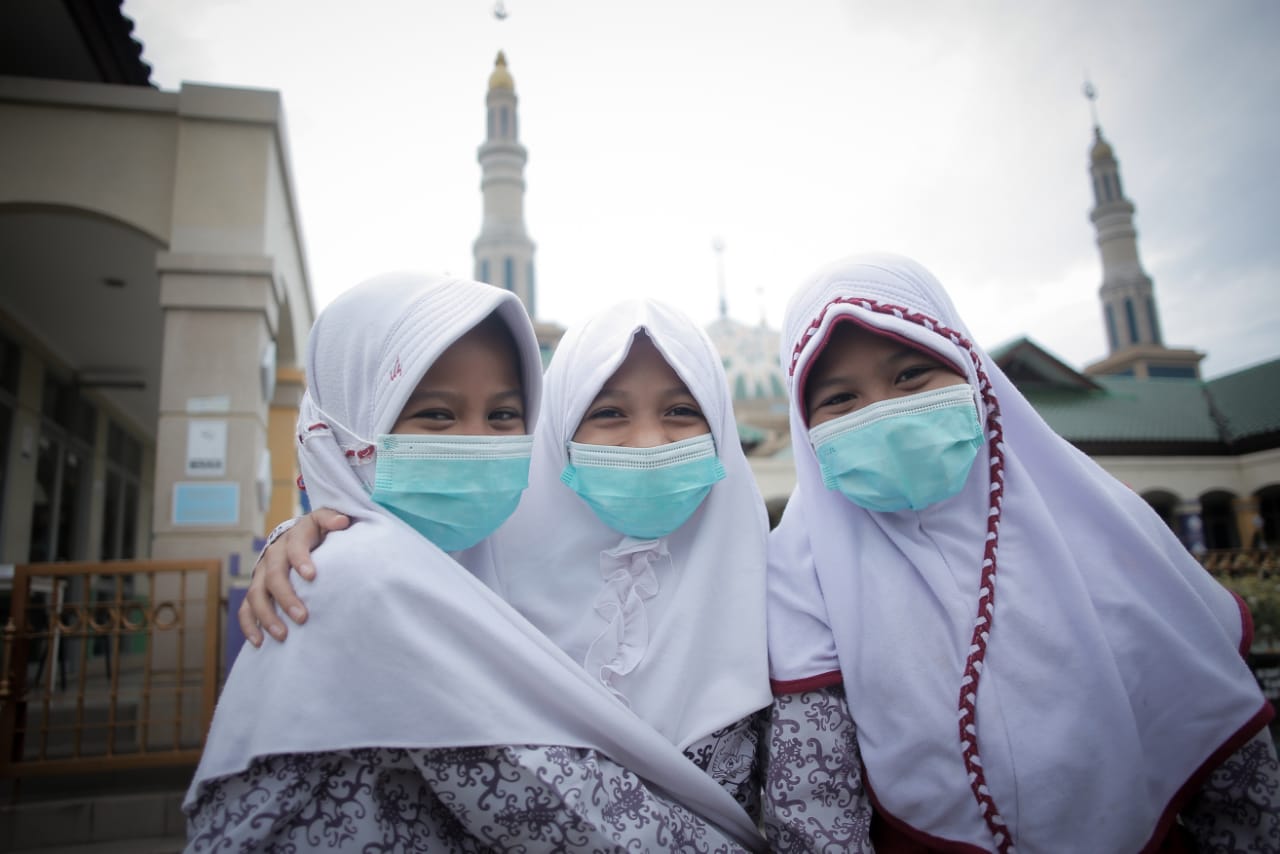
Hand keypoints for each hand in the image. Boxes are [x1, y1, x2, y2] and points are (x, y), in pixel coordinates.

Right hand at [238, 508, 349, 645]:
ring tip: (282, 635)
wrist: (298, 537)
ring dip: (267, 616)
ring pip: (256, 595)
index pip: (294, 547)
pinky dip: (250, 626)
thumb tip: (342, 521)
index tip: (311, 576)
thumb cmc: (318, 533)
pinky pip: (245, 609)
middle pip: (273, 575)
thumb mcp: (325, 522)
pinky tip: (260, 643)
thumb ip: (332, 520)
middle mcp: (273, 555)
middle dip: (286, 597)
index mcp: (293, 538)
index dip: (301, 560)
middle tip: (302, 617)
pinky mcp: (255, 590)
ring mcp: (261, 574)